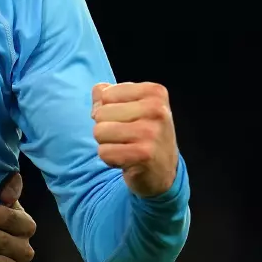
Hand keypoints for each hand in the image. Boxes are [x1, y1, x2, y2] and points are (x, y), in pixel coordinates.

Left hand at [92, 82, 179, 197]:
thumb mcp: (131, 105)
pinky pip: (104, 152)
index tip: (126, 119)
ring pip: (99, 132)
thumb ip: (107, 93)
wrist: (163, 169)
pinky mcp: (144, 154)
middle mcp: (157, 109)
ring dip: (106, 143)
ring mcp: (152, 132)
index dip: (106, 108)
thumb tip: (98, 92)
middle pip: (100, 113)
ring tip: (126, 146)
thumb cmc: (143, 132)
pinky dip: (109, 158)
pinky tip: (127, 159)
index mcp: (154, 92)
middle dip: (105, 127)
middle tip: (126, 136)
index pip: (105, 94)